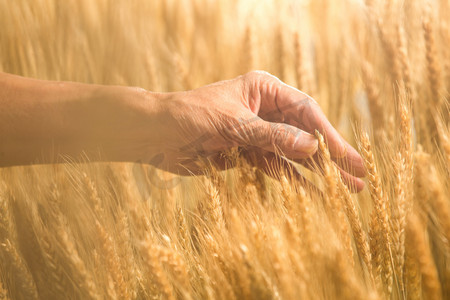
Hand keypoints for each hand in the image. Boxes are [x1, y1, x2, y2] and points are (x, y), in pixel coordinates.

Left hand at [128, 71, 364, 190]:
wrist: (156, 135)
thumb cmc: (190, 116)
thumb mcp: (234, 124)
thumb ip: (273, 136)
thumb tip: (314, 146)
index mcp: (264, 90)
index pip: (306, 112)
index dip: (329, 136)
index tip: (350, 159)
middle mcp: (264, 109)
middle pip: (304, 134)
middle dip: (330, 158)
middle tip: (358, 179)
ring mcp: (256, 133)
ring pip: (292, 155)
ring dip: (316, 174)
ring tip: (344, 192)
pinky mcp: (246, 153)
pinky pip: (274, 168)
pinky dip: (291, 181)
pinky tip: (312, 196)